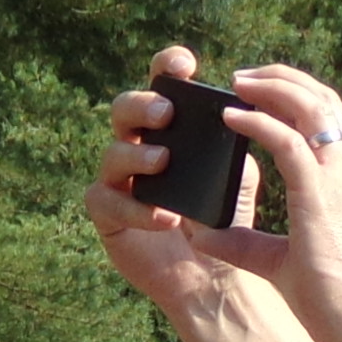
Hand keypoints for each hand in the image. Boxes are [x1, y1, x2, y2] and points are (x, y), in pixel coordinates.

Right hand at [88, 46, 284, 308]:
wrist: (216, 277)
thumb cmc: (223, 222)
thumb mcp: (236, 176)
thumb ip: (232, 145)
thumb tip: (235, 115)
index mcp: (171, 130)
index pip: (162, 86)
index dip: (166, 67)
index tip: (184, 64)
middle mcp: (139, 148)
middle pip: (124, 109)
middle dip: (143, 105)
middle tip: (168, 114)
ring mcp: (119, 182)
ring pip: (111, 153)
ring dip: (137, 154)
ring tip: (163, 163)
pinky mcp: (108, 218)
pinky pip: (106, 202)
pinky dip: (135, 208)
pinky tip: (164, 218)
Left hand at [213, 66, 341, 341]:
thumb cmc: (334, 304)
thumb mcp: (281, 264)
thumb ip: (245, 244)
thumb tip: (202, 234)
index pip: (330, 122)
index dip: (299, 100)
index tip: (264, 94)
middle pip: (324, 100)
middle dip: (284, 79)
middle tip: (245, 76)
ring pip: (311, 107)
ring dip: (272, 87)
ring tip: (237, 81)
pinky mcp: (321, 196)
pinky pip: (287, 141)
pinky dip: (257, 122)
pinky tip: (231, 118)